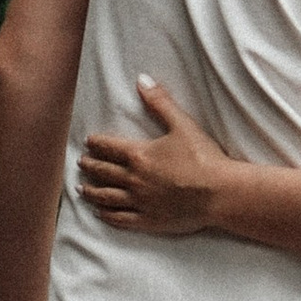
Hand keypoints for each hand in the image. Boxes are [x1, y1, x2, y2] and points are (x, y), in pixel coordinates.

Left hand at [76, 79, 236, 233]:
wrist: (219, 193)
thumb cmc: (203, 158)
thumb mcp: (182, 124)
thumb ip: (160, 102)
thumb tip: (142, 80)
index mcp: (139, 155)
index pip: (109, 147)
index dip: (96, 144)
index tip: (88, 142)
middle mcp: (134, 179)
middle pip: (104, 172)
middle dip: (90, 166)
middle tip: (81, 163)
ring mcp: (140, 202)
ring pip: (106, 196)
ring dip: (91, 191)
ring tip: (82, 189)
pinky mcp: (148, 220)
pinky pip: (120, 218)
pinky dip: (107, 215)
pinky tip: (100, 213)